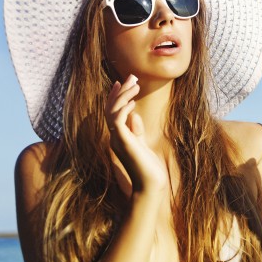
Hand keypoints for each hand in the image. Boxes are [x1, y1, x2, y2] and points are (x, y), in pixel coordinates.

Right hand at [105, 74, 167, 197]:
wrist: (151, 185)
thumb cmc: (149, 167)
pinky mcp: (123, 143)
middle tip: (131, 77)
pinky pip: (117, 121)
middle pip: (110, 108)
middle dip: (120, 91)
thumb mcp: (143, 144)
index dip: (115, 96)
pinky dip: (123, 109)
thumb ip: (137, 130)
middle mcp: (114, 137)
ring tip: (135, 84)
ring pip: (112, 112)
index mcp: (118, 137)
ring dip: (123, 96)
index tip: (122, 82)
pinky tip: (132, 101)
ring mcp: (117, 140)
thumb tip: (134, 115)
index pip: (112, 112)